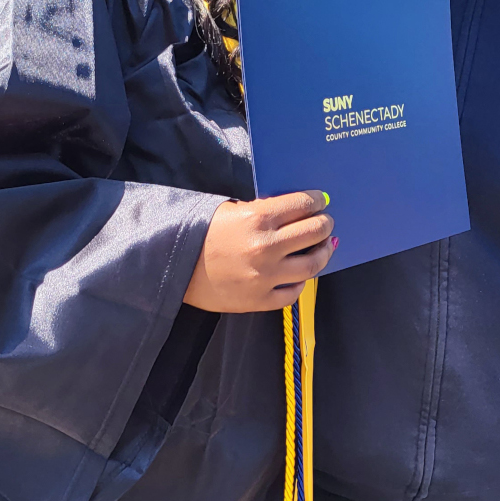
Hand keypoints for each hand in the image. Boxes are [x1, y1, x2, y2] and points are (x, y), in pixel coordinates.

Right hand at [183, 191, 334, 312]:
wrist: (173, 268)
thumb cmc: (200, 234)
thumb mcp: (230, 210)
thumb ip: (264, 210)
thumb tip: (297, 211)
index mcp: (257, 219)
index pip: (303, 204)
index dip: (317, 200)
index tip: (321, 201)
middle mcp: (266, 248)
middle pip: (314, 232)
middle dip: (325, 224)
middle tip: (326, 222)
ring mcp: (265, 277)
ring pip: (312, 265)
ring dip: (323, 252)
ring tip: (323, 247)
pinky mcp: (260, 300)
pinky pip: (293, 293)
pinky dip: (301, 282)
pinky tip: (300, 273)